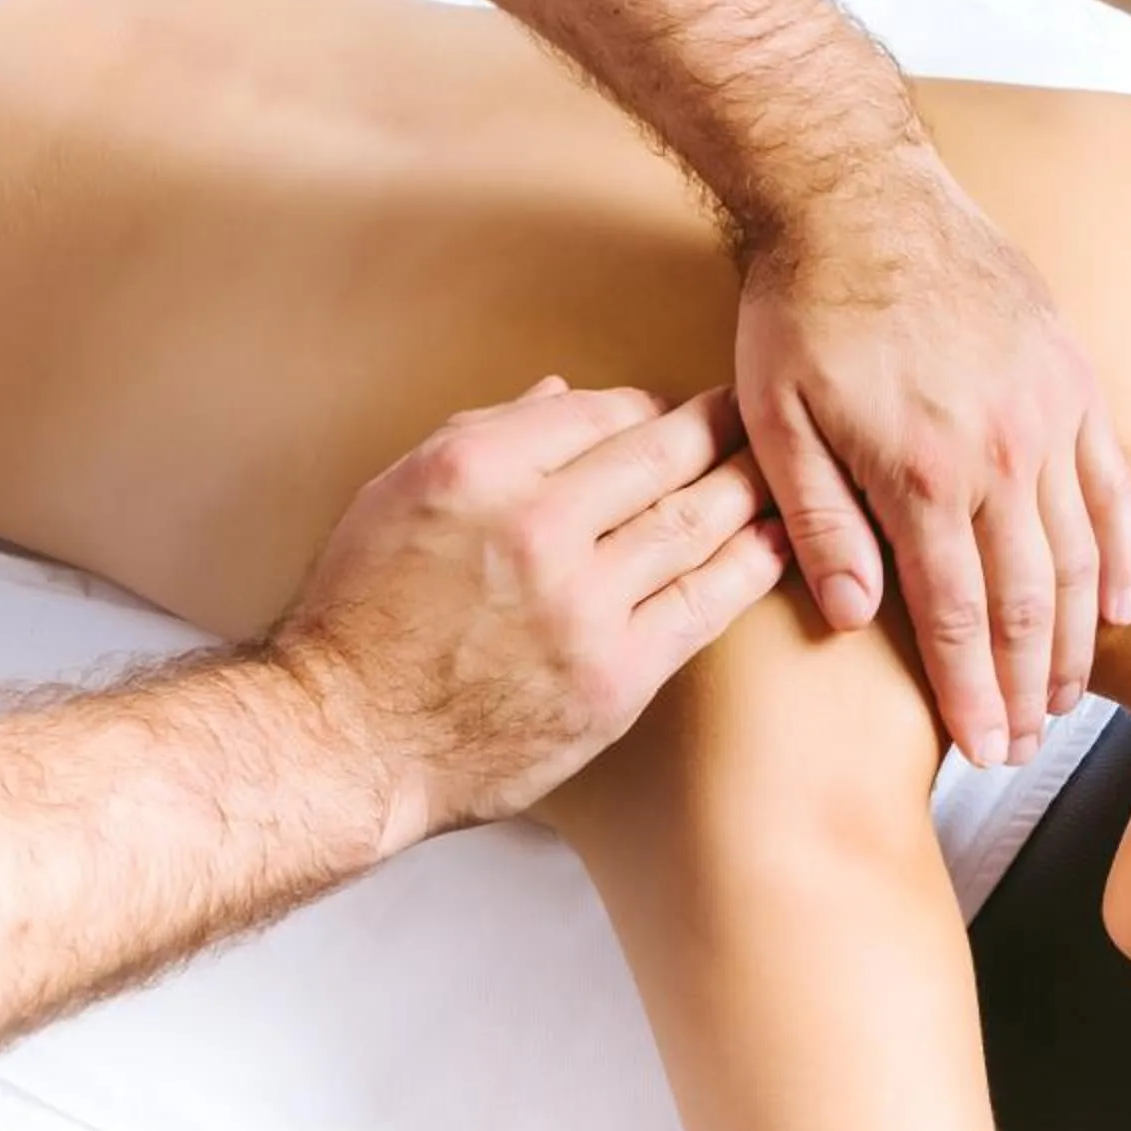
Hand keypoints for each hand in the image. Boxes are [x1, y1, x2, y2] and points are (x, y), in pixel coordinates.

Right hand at [266, 379, 787, 854]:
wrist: (347, 738)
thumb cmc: (364, 616)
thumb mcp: (398, 495)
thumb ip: (486, 437)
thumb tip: (565, 393)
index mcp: (475, 469)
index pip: (596, 411)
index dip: (649, 407)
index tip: (675, 411)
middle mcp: (533, 526)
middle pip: (659, 457)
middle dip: (719, 428)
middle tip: (757, 412)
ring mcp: (581, 605)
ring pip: (692, 523)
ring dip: (750, 487)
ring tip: (783, 467)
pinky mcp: (615, 675)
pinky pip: (703, 604)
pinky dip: (751, 565)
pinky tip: (781, 540)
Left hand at [735, 161, 1130, 769]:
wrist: (858, 190)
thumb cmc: (802, 305)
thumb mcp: (774, 420)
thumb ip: (818, 523)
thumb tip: (853, 619)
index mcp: (919, 476)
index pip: (955, 617)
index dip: (972, 696)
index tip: (983, 752)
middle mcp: (997, 457)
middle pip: (1026, 604)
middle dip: (1026, 689)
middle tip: (1023, 749)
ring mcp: (1046, 420)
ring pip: (1077, 557)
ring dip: (1074, 640)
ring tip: (1062, 703)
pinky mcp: (1073, 383)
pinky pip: (1111, 488)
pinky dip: (1121, 555)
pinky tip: (1118, 610)